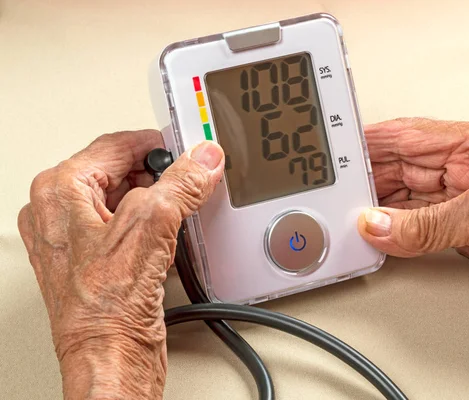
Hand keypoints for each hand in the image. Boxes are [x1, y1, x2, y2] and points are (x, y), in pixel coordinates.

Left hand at [18, 131, 224, 398]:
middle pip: (121, 169)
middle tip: (192, 175)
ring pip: (127, 197)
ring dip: (161, 197)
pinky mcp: (96, 258)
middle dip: (161, 172)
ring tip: (186, 204)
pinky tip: (173, 232)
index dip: (157, 142)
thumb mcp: (151, 225)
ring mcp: (77, 237)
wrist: (111, 357)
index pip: (115, 144)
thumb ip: (181, 183)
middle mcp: (61, 211)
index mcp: (60, 191)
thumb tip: (203, 159)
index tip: (188, 146)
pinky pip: (129, 224)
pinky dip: (155, 222)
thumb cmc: (106, 306)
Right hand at [358, 118, 468, 320]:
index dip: (375, 142)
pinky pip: (422, 229)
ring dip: (382, 209)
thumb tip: (380, 224)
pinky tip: (381, 235)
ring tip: (353, 216)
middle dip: (372, 180)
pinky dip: (399, 234)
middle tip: (340, 192)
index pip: (415, 135)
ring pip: (411, 200)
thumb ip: (429, 222)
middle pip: (408, 168)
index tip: (343, 149)